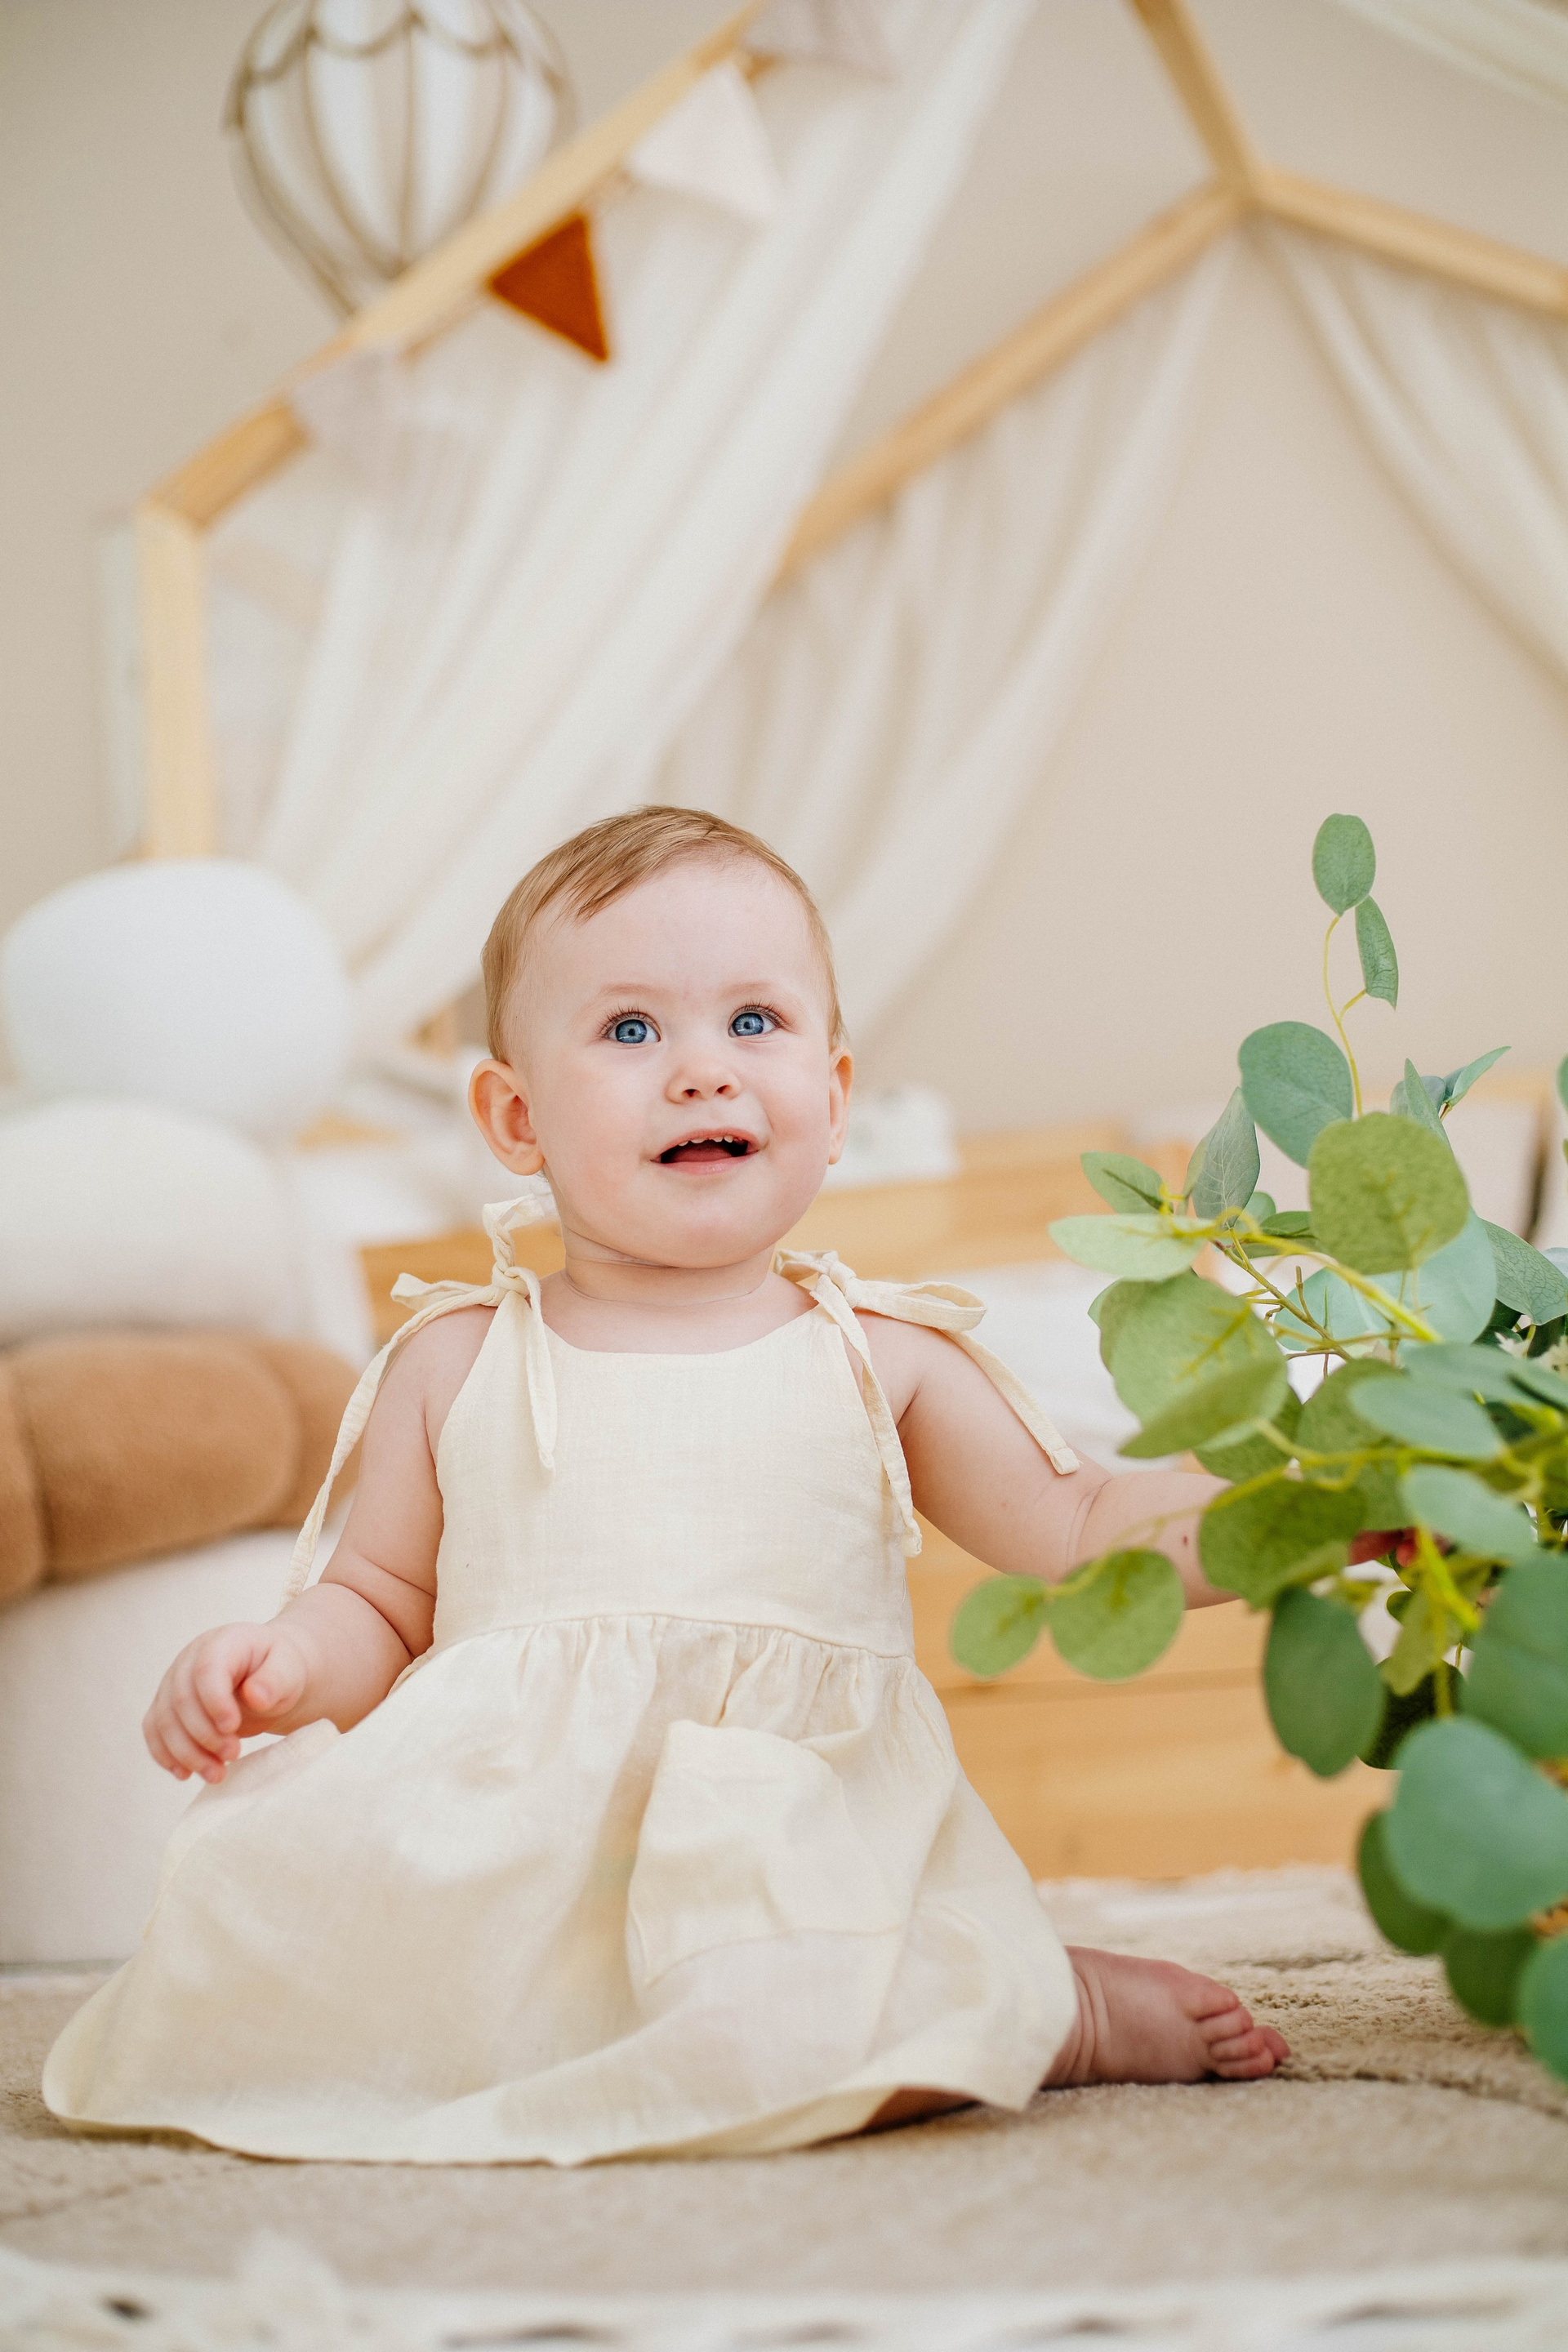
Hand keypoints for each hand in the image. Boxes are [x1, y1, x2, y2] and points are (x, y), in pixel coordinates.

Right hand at [143, 1621, 310, 1783]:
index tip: (232, 1728)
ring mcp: (174, 1681)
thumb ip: (276, 1680)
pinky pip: (155, 1730)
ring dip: (187, 1753)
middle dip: (204, 1735)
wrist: (270, 1675)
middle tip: (233, 1755)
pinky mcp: (167, 1705)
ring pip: (164, 1720)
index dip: (214, 1701)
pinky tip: (185, 1774)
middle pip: (181, 1699)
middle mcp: (190, 1659)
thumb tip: (255, 1696)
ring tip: (216, 1774)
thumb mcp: (290, 1669)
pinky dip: (166, 1754)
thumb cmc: (281, 1670)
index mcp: (223, 1642)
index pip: (206, 1669)